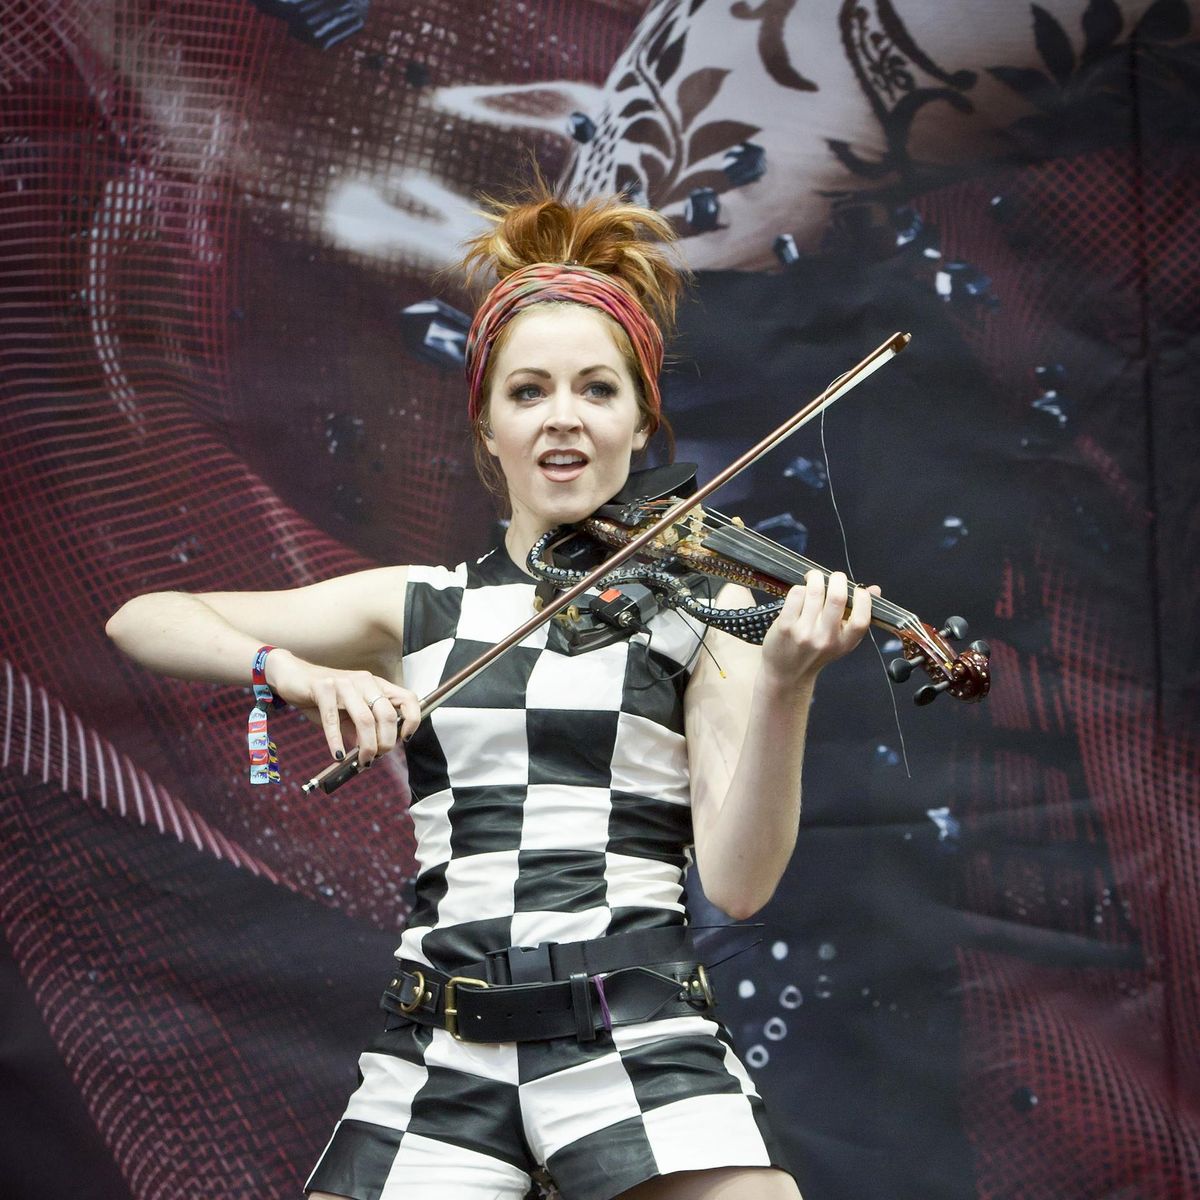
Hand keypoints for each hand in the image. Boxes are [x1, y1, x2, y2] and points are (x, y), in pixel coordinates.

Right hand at [264, 650, 419, 765]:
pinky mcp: (323, 687)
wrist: (292, 676)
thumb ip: (361, 729)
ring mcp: (344, 682)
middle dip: (386, 742)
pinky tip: (337, 755)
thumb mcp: (347, 713)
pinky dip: (336, 741)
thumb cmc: (323, 697)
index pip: (408, 698)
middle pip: (387, 715)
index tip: (405, 739)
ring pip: (365, 719)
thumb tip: (372, 754)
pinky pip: (333, 719)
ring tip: (362, 761)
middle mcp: (364, 681)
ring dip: (367, 746)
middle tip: (376, 757)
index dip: (413, 720)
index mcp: (376, 685)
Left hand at [759, 570, 877, 689]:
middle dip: (838, 578)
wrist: (787, 672)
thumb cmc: (815, 652)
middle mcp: (825, 638)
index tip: (858, 590)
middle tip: (835, 578)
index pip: (861, 619)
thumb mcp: (841, 639)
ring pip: (815, 591)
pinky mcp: (786, 625)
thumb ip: (857, 615)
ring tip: (815, 579)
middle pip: (837, 598)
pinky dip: (800, 587)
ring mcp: (804, 632)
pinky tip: (801, 593)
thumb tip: (874, 589)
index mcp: (844, 643)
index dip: (863, 598)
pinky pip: (796, 594)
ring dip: (816, 578)